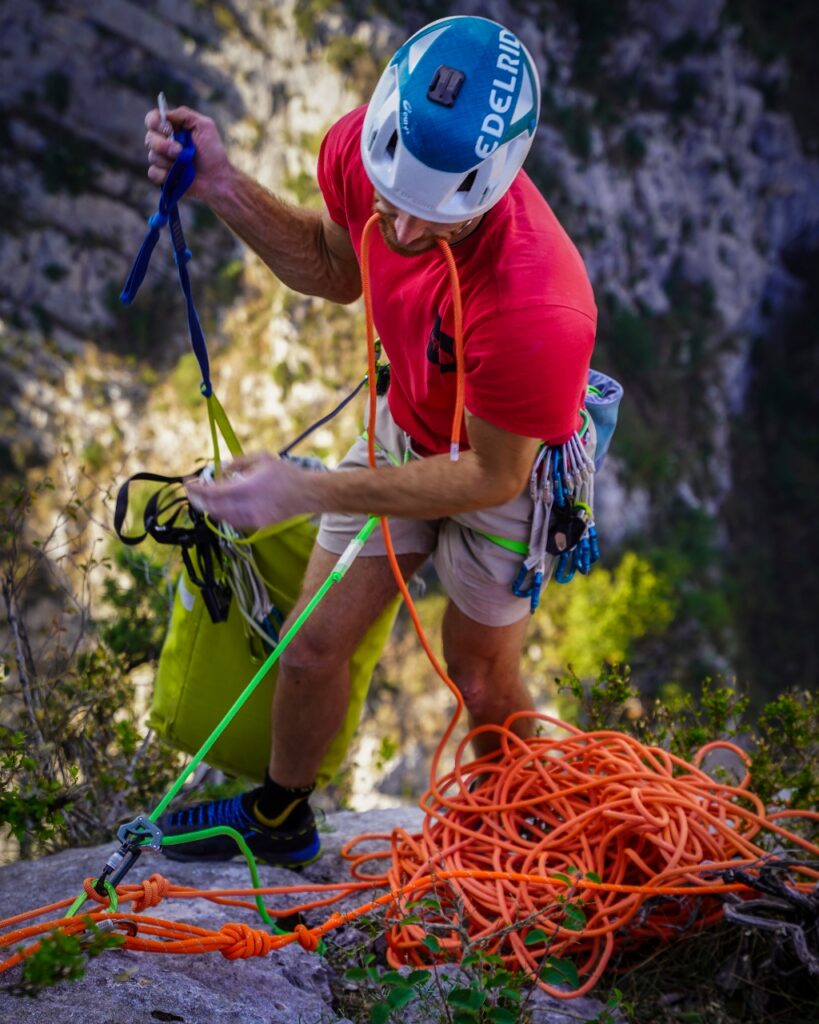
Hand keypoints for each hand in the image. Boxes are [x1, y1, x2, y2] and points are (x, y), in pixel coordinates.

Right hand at [143, 105, 232, 201]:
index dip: (153, 122)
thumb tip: (164, 114)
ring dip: (168, 160)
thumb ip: (184, 114)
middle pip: (150, 138)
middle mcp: (164, 143)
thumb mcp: (204, 126)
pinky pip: (152, 172)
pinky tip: (175, 176)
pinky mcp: (164, 177)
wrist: (218, 179)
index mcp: (172, 129)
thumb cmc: (213, 152)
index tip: (165, 128)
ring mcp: (163, 160)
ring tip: (184, 164)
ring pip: (152, 156)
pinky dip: (162, 174)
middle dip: (163, 145)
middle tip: (179, 151)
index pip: (152, 119)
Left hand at [185, 454, 320, 530]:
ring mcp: (252, 518)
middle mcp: (247, 506)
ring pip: (221, 517)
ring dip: (208, 508)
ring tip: (202, 497)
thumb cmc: (286, 473)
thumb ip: (238, 462)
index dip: (196, 489)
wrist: (307, 494)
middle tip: (190, 490)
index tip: (188, 482)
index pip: (212, 492)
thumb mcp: (262, 458)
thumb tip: (220, 468)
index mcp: (246, 488)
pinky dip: (221, 513)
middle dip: (197, 499)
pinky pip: (232, 521)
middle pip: (212, 508)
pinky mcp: (257, 524)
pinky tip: (220, 506)